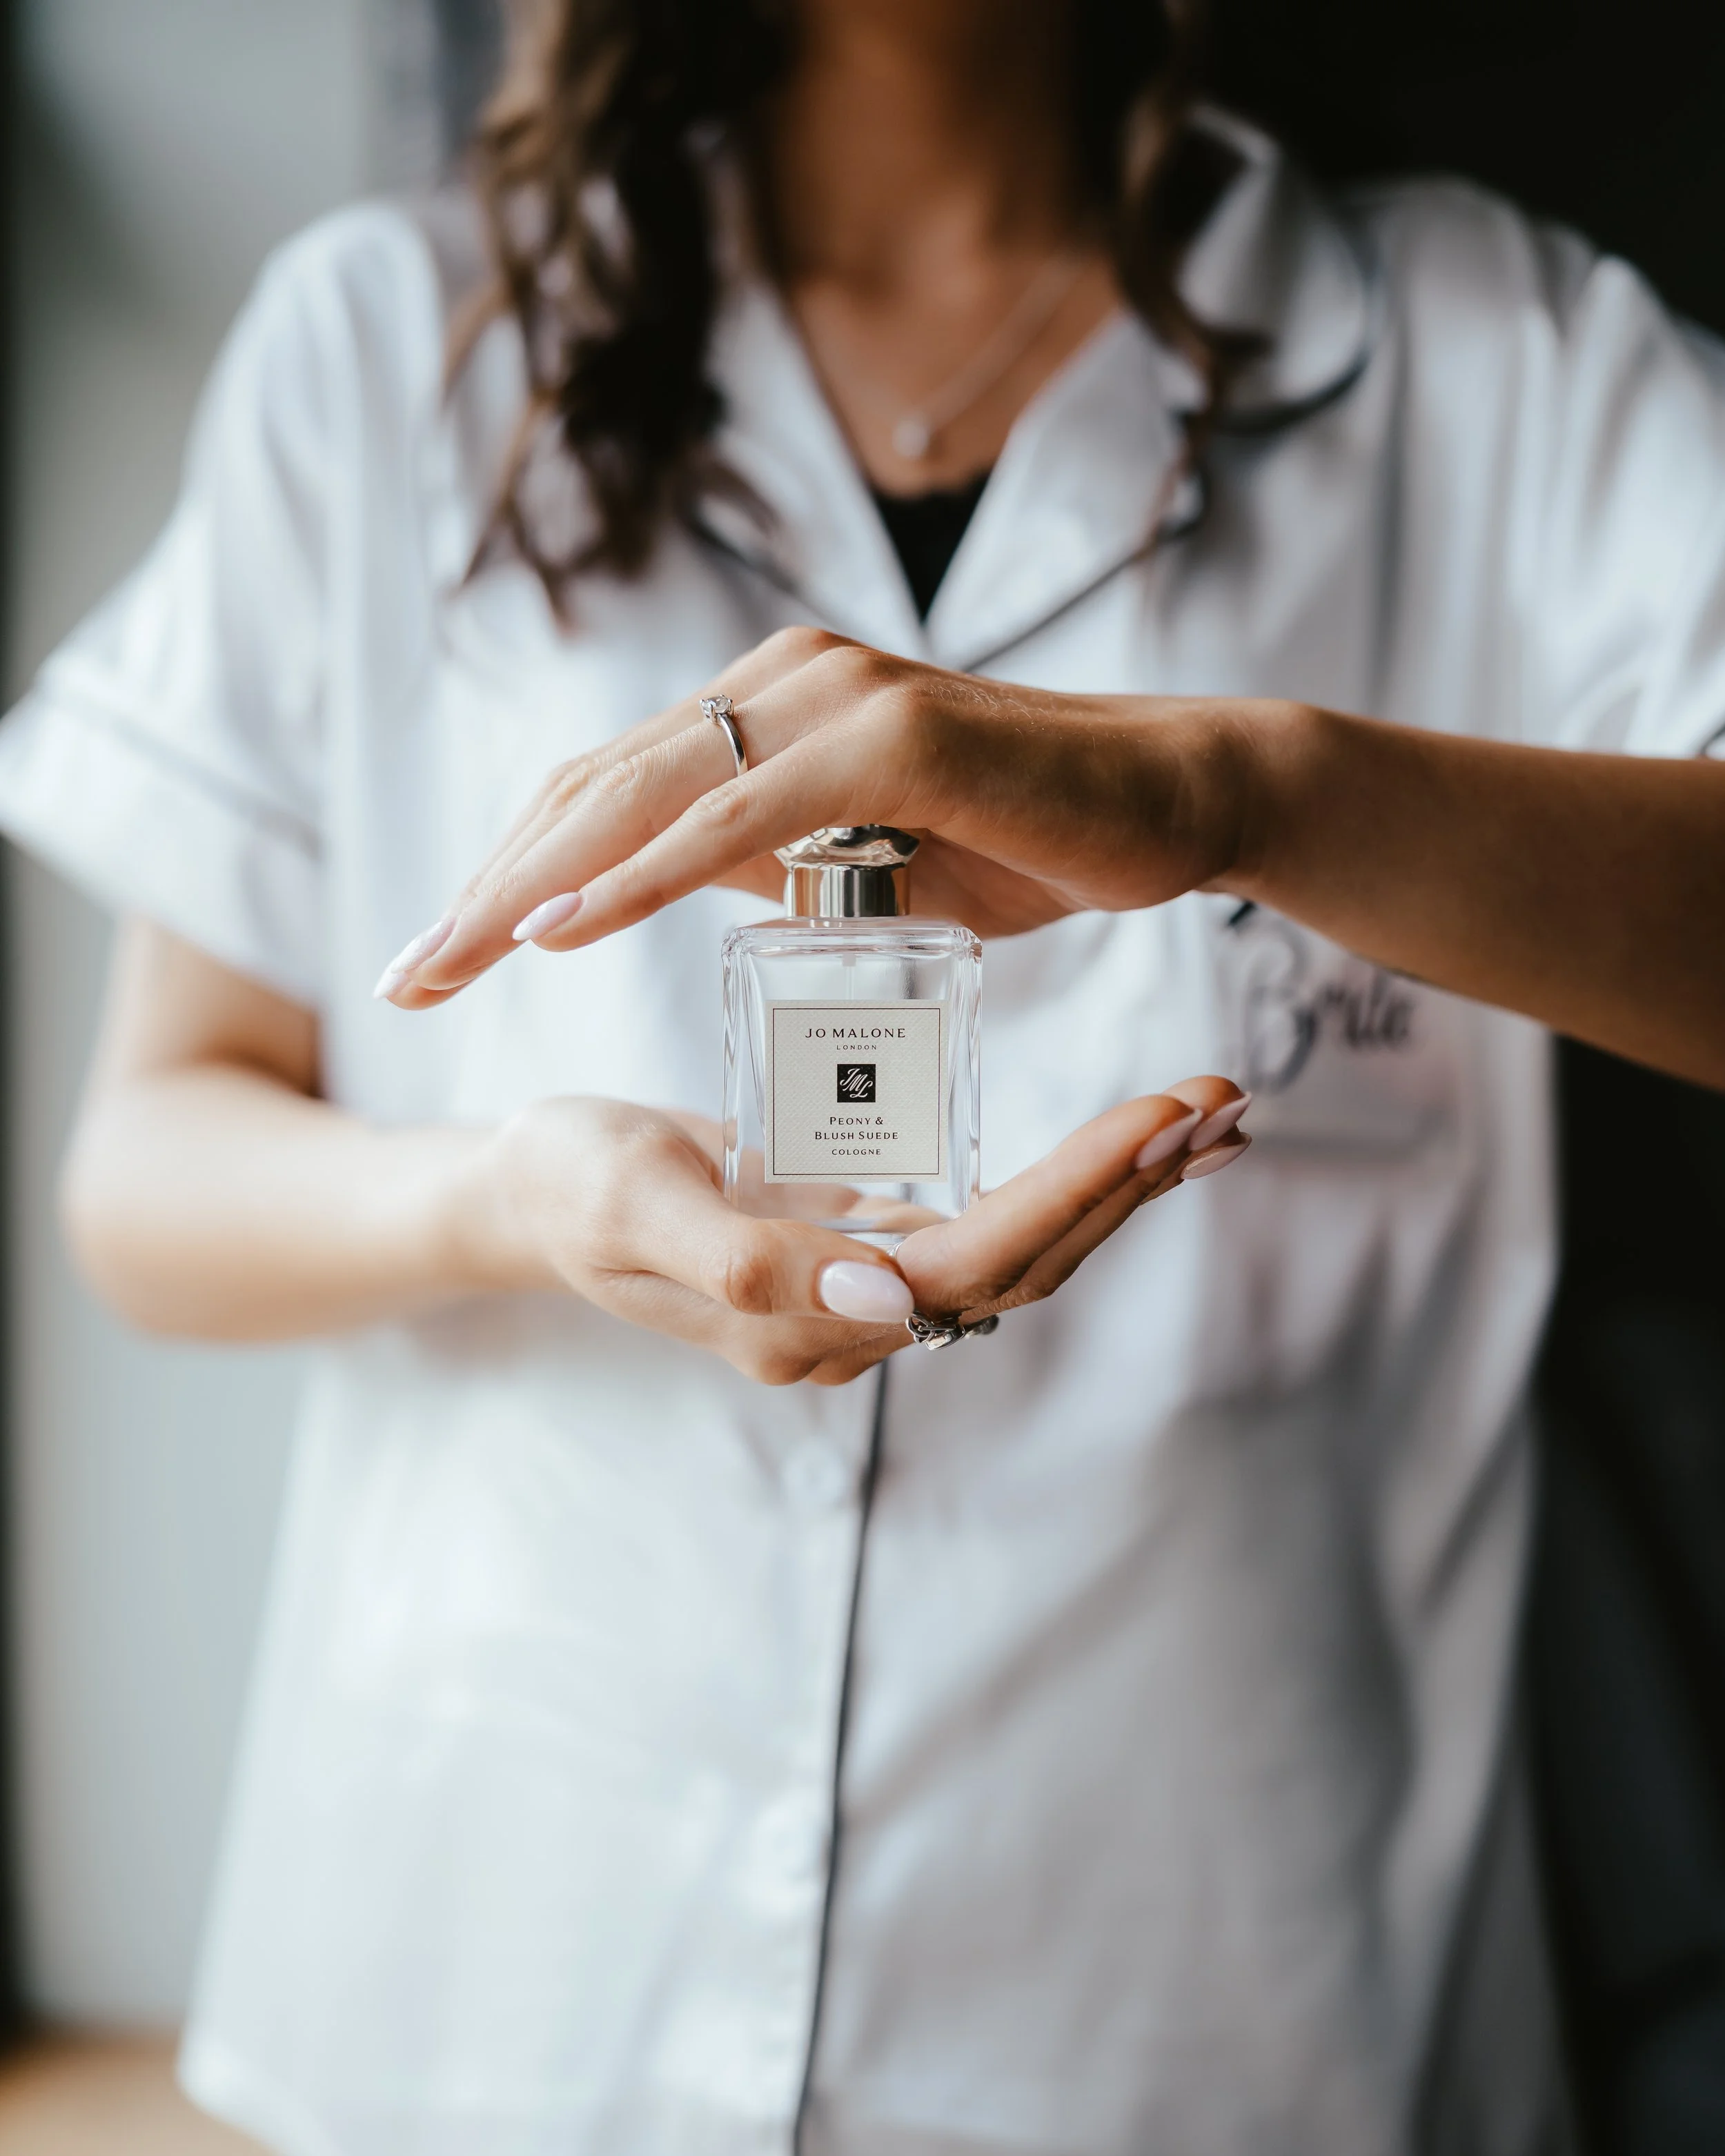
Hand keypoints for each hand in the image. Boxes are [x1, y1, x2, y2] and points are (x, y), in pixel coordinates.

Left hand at [377, 628, 1286, 1005]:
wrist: (1177, 800)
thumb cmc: (1033, 838)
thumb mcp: (868, 862)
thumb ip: (771, 862)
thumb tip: (692, 895)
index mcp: (765, 711)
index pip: (604, 793)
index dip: (507, 876)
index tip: (436, 963)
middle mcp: (780, 683)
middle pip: (591, 790)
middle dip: (481, 892)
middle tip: (400, 979)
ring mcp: (831, 699)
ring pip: (640, 796)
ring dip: (527, 888)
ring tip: (444, 966)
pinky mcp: (887, 737)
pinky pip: (736, 815)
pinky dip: (640, 874)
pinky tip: (559, 927)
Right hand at [460, 1080, 1249, 1387]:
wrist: (531, 1195)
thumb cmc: (572, 1186)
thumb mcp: (632, 1206)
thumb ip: (746, 1263)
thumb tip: (886, 1297)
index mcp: (807, 1323)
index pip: (974, 1265)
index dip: (1071, 1198)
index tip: (1160, 1121)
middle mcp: (855, 1321)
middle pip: (1024, 1263)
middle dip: (1129, 1187)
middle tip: (1223, 1101)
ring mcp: (864, 1287)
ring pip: (1023, 1247)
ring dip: (1120, 1187)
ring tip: (1209, 1117)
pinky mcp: (868, 1243)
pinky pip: (991, 1217)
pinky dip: (1070, 1175)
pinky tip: (1129, 1137)